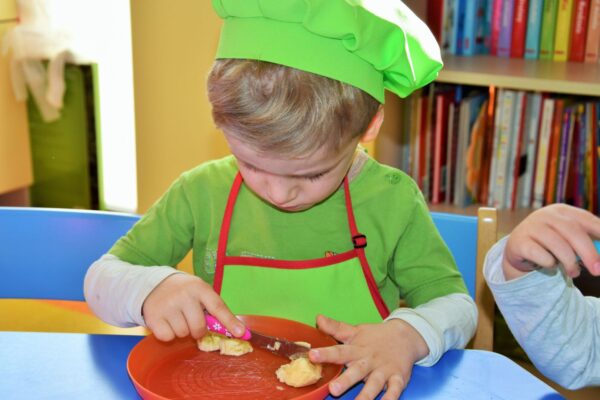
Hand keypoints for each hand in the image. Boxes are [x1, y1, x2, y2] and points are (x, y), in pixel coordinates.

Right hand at [141, 273, 244, 340]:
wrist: (154, 284)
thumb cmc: (185, 292)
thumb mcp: (200, 292)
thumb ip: (215, 308)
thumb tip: (237, 331)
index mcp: (200, 288)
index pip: (218, 307)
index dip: (230, 321)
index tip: (242, 333)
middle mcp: (184, 295)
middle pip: (198, 327)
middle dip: (198, 330)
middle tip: (192, 320)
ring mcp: (168, 305)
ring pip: (183, 334)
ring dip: (182, 331)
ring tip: (177, 317)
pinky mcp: (154, 316)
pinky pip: (168, 337)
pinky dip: (168, 334)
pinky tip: (167, 322)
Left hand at [308, 315, 427, 399]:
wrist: (405, 336)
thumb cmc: (374, 337)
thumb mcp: (354, 331)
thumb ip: (335, 328)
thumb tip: (317, 318)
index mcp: (356, 350)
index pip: (339, 351)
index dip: (325, 353)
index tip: (312, 355)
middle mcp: (369, 361)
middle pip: (356, 371)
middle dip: (345, 381)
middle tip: (333, 389)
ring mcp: (384, 371)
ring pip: (374, 385)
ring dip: (366, 396)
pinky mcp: (398, 379)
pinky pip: (394, 391)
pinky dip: (390, 398)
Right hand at [503, 204, 599, 280]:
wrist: (518, 249)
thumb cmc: (550, 244)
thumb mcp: (568, 239)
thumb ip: (586, 242)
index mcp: (562, 211)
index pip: (586, 219)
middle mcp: (545, 214)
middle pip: (572, 231)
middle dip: (589, 253)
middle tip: (597, 270)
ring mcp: (530, 227)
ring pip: (557, 244)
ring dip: (569, 262)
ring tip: (574, 273)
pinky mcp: (519, 242)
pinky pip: (540, 254)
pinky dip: (549, 263)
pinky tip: (550, 265)